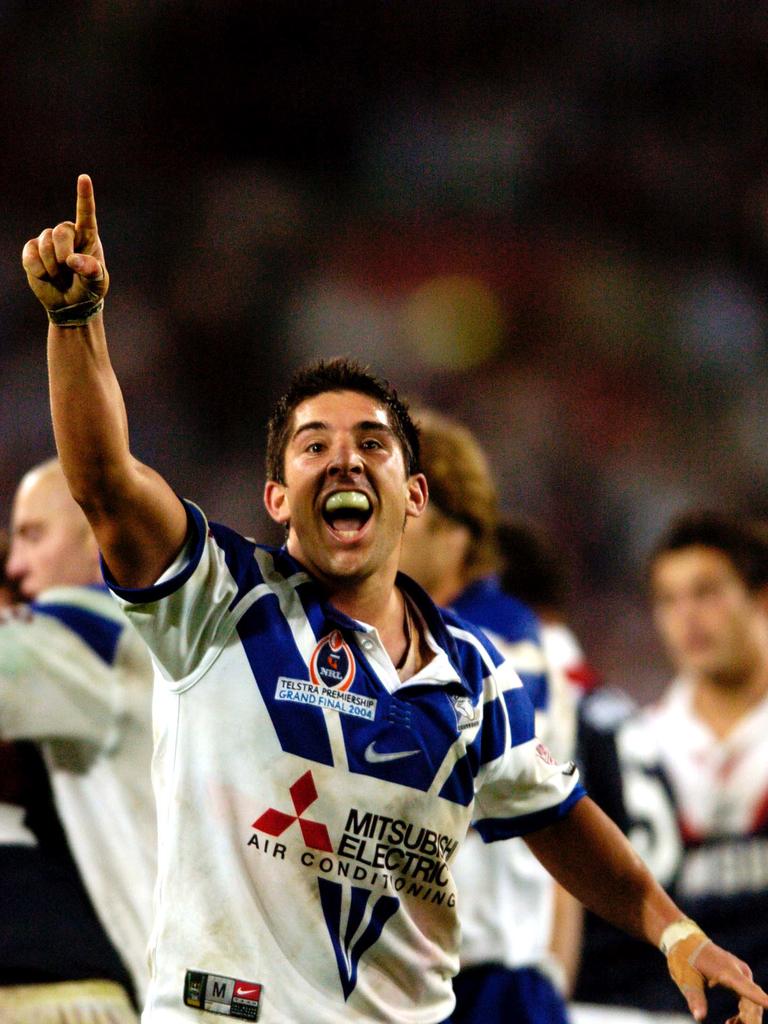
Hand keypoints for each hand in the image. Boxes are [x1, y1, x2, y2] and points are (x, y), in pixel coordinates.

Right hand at [22, 174, 108, 312]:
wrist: (71, 304)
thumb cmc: (89, 289)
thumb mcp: (97, 283)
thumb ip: (90, 270)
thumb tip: (71, 260)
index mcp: (88, 236)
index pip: (86, 214)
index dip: (84, 196)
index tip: (84, 178)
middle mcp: (68, 234)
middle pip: (60, 231)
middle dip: (62, 253)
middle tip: (67, 269)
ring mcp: (48, 241)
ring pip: (44, 244)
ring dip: (52, 267)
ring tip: (59, 276)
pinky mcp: (32, 250)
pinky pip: (30, 253)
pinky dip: (37, 268)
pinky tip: (45, 276)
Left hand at [668, 932, 765, 1021]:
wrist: (686, 940)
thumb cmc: (684, 958)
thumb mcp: (686, 978)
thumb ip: (695, 998)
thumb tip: (699, 1018)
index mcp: (727, 970)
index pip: (748, 989)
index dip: (761, 1000)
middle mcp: (739, 971)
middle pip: (753, 1002)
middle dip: (750, 1021)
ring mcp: (741, 975)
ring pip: (752, 1003)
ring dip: (746, 1020)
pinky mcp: (739, 979)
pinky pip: (748, 1000)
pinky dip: (742, 1014)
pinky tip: (731, 1022)